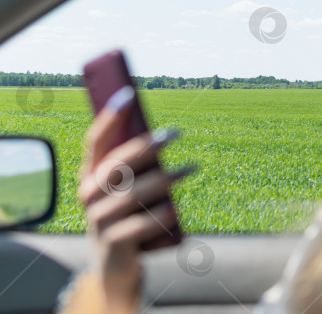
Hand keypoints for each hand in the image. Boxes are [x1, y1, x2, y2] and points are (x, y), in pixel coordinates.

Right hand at [78, 88, 190, 313]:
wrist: (116, 268)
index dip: (109, 118)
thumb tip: (165, 130)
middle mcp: (88, 196)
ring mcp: (98, 221)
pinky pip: (138, 227)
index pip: (95, 142)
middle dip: (146, 146)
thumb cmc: (128, 216)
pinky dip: (159, 217)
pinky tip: (175, 209)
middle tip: (175, 133)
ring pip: (132, 195)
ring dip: (164, 179)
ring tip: (191, 169)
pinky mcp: (113, 245)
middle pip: (116, 165)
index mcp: (90, 176)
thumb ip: (138, 164)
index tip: (128, 94)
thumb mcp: (129, 187)